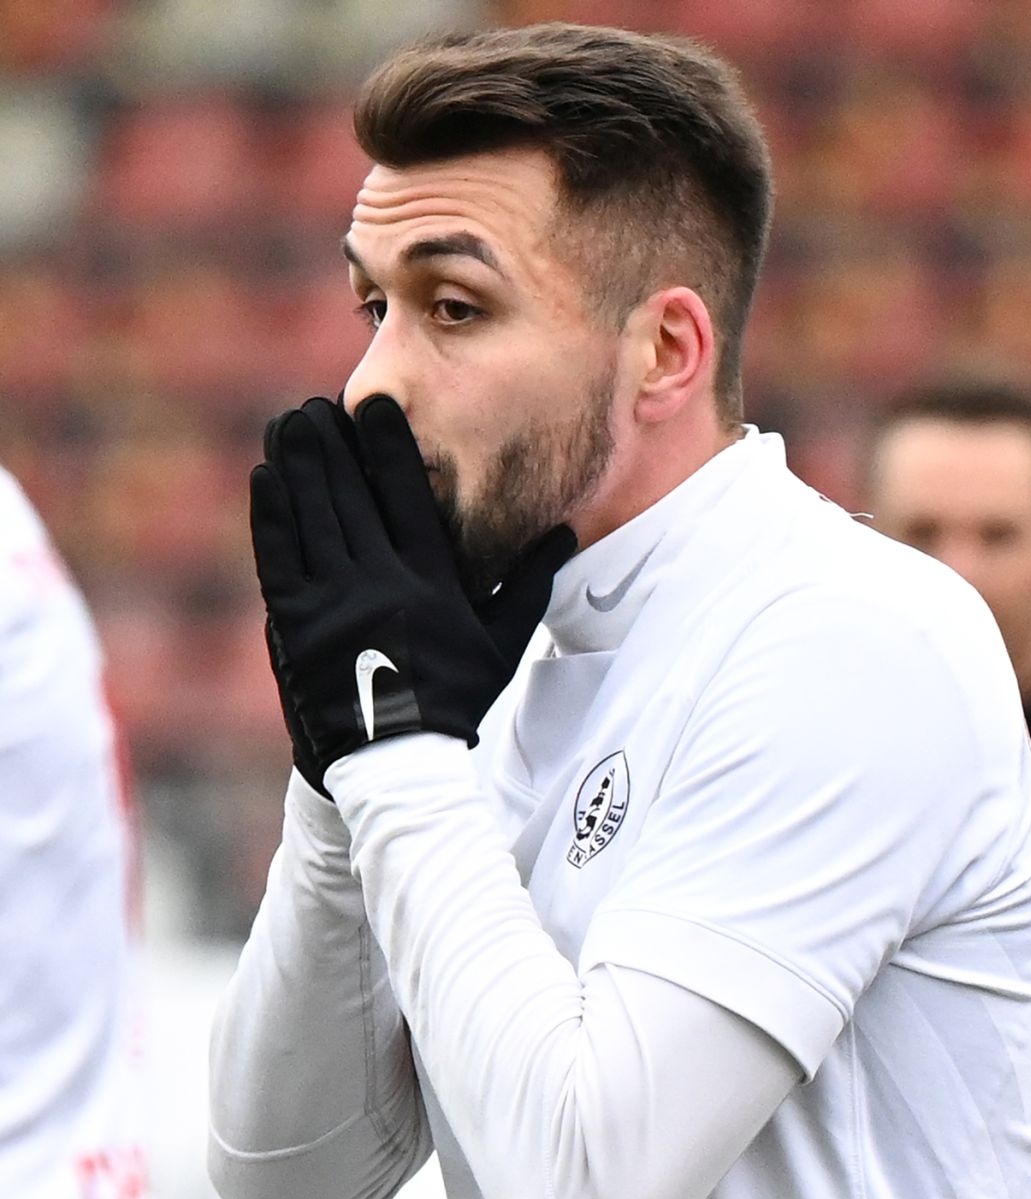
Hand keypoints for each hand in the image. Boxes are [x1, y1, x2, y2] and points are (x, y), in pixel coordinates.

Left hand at [248, 396, 574, 776]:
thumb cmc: (455, 701)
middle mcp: (381, 583)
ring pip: (311, 515)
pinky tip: (266, 476)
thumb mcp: (503, 644)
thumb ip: (531, 583)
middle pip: (351, 493)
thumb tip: (565, 533)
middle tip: (318, 403)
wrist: (394, 765)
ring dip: (298, 463)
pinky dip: (272, 512)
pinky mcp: (294, 624)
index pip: (406, 495)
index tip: (373, 404)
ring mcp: (333, 602)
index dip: (387, 444)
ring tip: (289, 423)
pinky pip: (278, 554)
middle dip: (332, 441)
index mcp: (432, 582)